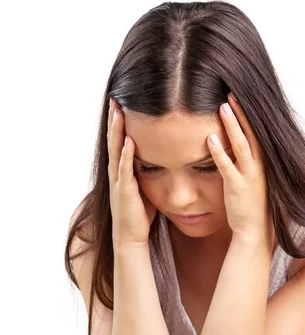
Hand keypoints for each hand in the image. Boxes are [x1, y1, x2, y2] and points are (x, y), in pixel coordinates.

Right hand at [107, 97, 156, 246]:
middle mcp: (117, 172)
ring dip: (117, 131)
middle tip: (115, 98)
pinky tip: (129, 141)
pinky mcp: (125, 191)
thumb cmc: (139, 214)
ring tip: (118, 111)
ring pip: (116, 151)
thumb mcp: (143, 186)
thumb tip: (160, 157)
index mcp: (122, 170)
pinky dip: (126, 155)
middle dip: (114, 119)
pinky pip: (125, 170)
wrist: (131, 236)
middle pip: (114, 140)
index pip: (120, 140)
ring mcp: (119, 181)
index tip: (122, 103)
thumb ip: (147, 171)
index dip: (119, 122)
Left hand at [207, 93, 272, 246]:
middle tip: (231, 92)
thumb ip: (246, 161)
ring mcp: (249, 176)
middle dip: (242, 112)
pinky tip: (210, 139)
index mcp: (262, 163)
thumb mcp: (252, 179)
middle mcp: (259, 166)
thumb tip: (234, 145)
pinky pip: (228, 167)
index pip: (257, 132)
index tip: (238, 96)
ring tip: (222, 107)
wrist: (254, 230)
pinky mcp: (238, 187)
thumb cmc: (251, 205)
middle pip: (251, 133)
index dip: (248, 114)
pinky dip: (219, 153)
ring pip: (242, 145)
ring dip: (232, 126)